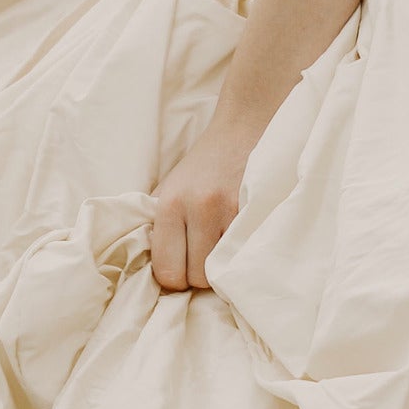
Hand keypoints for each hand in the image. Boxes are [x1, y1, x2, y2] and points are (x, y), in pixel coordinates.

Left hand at [149, 125, 249, 290]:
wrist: (240, 130)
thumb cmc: (201, 166)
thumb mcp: (168, 190)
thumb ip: (157, 226)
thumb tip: (151, 269)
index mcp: (170, 205)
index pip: (167, 271)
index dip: (175, 278)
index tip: (181, 268)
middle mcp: (199, 208)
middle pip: (197, 277)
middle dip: (200, 276)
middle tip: (203, 258)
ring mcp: (231, 210)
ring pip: (224, 271)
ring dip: (223, 268)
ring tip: (222, 249)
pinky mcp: (257, 210)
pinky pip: (246, 253)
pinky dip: (242, 255)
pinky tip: (240, 242)